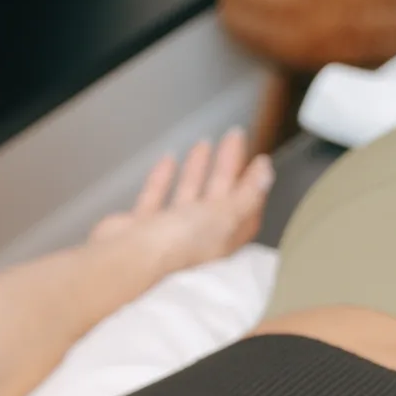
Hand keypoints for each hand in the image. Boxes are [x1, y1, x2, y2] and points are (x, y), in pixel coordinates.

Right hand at [89, 129, 274, 273]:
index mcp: (221, 239)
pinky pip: (155, 197)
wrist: (127, 258)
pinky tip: (167, 159)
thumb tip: (267, 175)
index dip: (254, 185)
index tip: (260, 160)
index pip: (245, 210)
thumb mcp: (224, 216)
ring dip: (198, 169)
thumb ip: (247, 195)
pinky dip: (162, 178)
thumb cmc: (177, 242)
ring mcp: (167, 232)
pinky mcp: (141, 226)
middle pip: (218, 196)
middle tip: (234, 136)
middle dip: (228, 166)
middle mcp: (196, 238)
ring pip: (188, 194)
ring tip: (204, 142)